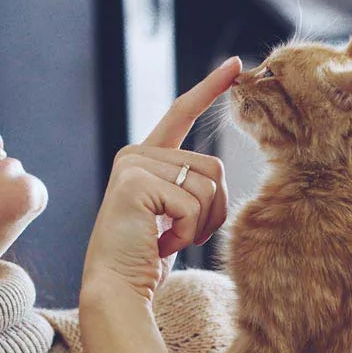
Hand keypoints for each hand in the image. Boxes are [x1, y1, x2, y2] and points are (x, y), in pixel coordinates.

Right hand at [81, 57, 240, 303]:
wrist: (116, 287)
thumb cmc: (146, 257)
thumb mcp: (172, 214)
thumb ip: (187, 185)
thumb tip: (214, 172)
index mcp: (145, 157)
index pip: (181, 113)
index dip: (209, 89)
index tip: (235, 65)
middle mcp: (135, 153)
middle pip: (213, 166)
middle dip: (211, 211)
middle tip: (179, 235)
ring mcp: (133, 165)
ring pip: (208, 185)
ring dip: (199, 224)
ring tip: (167, 240)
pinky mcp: (135, 182)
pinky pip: (193, 204)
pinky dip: (187, 233)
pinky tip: (160, 244)